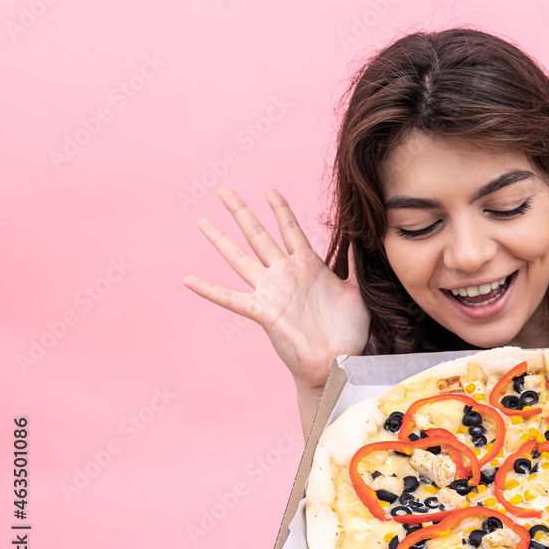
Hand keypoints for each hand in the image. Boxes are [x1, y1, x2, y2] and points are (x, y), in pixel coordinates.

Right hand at [184, 188, 370, 392]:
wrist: (338, 360)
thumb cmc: (348, 330)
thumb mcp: (356, 290)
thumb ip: (354, 265)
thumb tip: (359, 240)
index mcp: (307, 266)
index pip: (290, 229)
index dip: (280, 208)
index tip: (269, 189)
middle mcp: (285, 274)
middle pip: (259, 235)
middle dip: (242, 212)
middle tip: (224, 190)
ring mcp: (272, 291)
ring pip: (240, 259)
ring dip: (221, 240)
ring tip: (203, 221)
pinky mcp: (263, 312)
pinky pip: (230, 298)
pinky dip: (209, 290)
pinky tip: (188, 280)